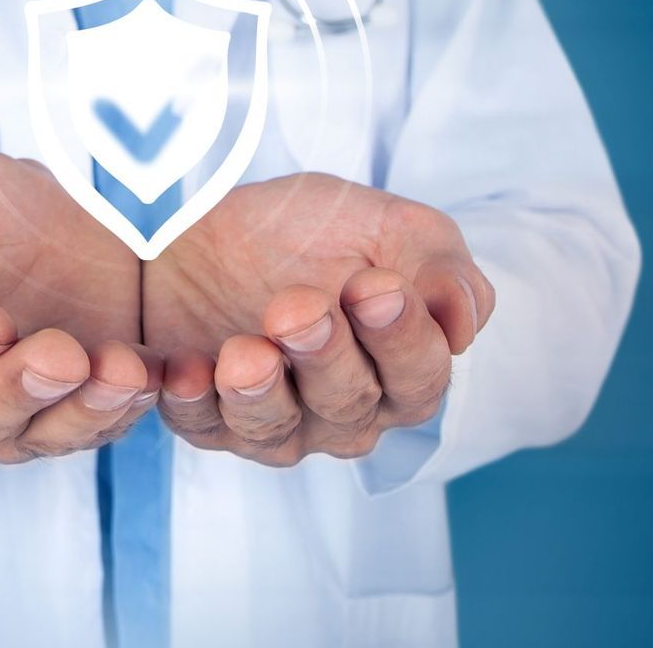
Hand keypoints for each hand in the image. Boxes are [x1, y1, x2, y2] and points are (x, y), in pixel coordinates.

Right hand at [0, 148, 149, 461]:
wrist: (62, 208)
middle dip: (13, 388)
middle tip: (60, 351)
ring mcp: (5, 418)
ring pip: (28, 439)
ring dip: (74, 408)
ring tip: (116, 367)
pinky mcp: (68, 419)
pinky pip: (88, 433)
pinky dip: (118, 407)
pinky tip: (143, 372)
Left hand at [143, 173, 495, 465]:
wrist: (203, 222)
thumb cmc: (306, 231)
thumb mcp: (381, 225)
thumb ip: (438, 267)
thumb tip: (465, 323)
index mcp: (400, 369)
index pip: (420, 376)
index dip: (402, 337)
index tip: (374, 285)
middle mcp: (345, 410)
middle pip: (350, 404)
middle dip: (325, 355)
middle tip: (296, 307)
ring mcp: (276, 422)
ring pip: (276, 430)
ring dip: (259, 391)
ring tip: (241, 350)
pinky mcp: (209, 421)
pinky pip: (204, 428)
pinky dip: (194, 403)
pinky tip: (187, 369)